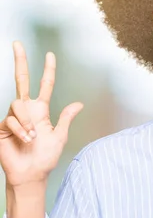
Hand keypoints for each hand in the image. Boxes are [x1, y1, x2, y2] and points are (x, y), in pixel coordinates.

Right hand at [0, 41, 82, 188]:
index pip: (44, 85)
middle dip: (20, 62)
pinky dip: (21, 130)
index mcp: (41, 110)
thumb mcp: (60, 136)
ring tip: (34, 137)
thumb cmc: (45, 157)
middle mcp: (26, 110)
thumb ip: (66, 119)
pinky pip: (11, 120)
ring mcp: (13, 118)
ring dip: (27, 121)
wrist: (31, 174)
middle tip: (17, 44)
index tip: (50, 55)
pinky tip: (27, 140)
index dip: (47, 71)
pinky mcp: (2, 128)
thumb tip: (79, 103)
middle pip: (21, 80)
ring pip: (17, 104)